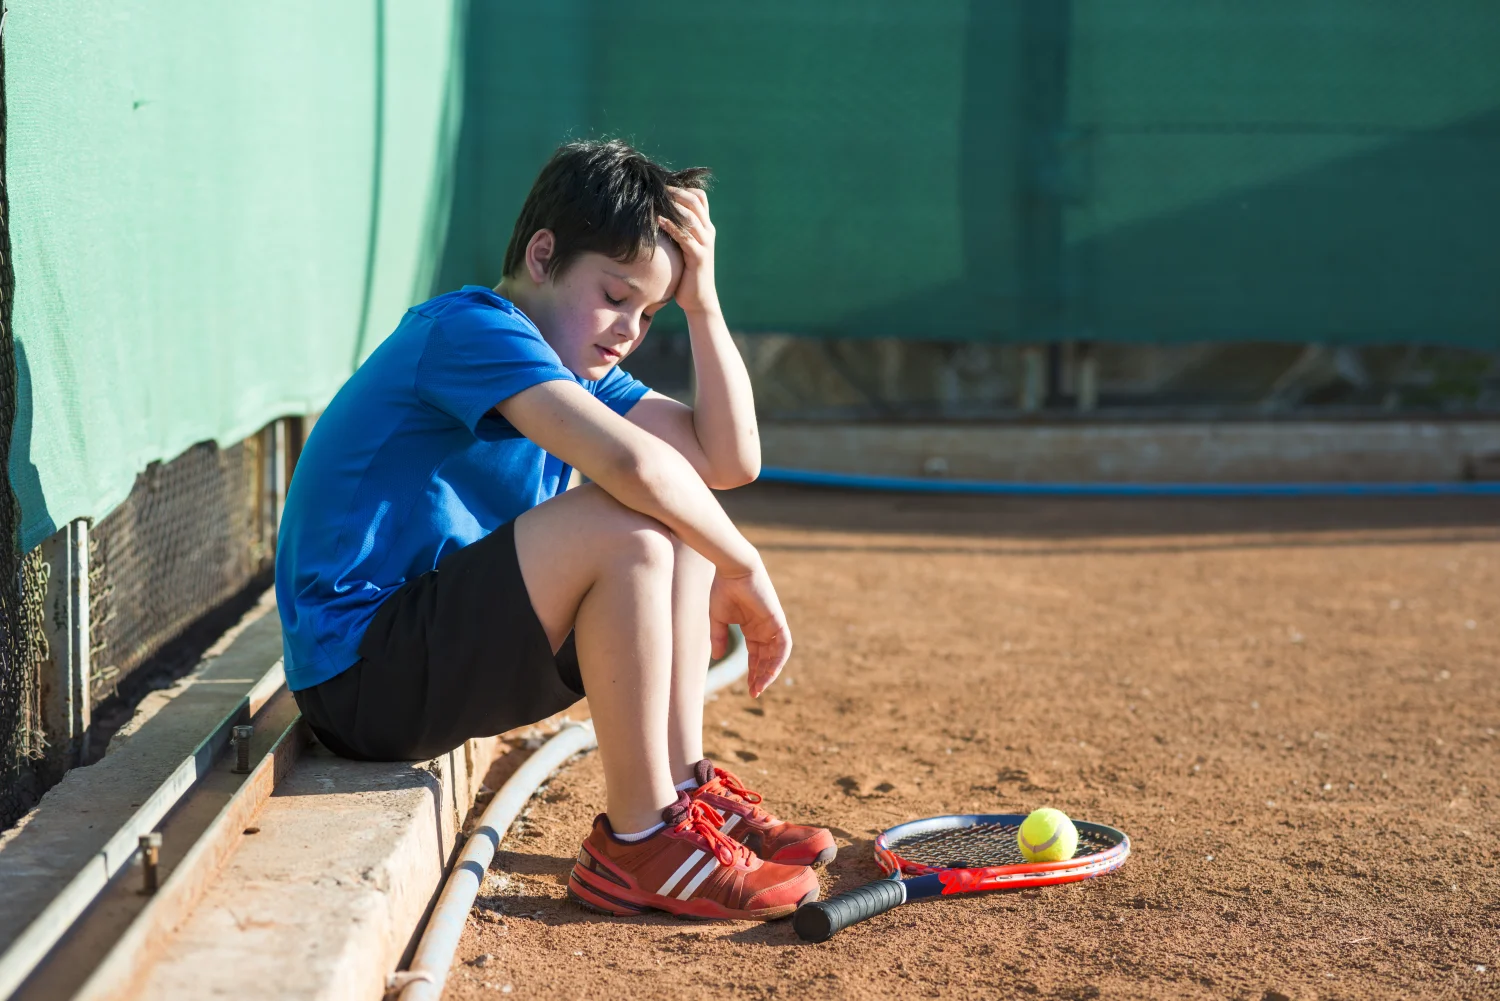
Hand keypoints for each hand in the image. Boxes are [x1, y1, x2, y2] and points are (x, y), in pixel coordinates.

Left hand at [657, 187, 718, 317]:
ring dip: (673, 205)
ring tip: (656, 198)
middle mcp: (708, 232)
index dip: (683, 187)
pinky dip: (671, 226)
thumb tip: (658, 216)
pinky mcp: (698, 256)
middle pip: (695, 201)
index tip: (664, 184)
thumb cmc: (688, 273)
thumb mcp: (685, 248)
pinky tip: (658, 220)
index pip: (700, 197)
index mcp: (706, 227)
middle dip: (676, 191)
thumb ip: (679, 232)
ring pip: (691, 216)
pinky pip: (685, 236)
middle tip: (657, 186)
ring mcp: (705, 244)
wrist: (699, 299)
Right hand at [708, 561, 791, 697]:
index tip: (749, 690)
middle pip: (766, 659)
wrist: (734, 570)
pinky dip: (778, 660)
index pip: (755, 656)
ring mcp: (772, 625)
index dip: (753, 672)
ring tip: (760, 687)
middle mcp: (763, 629)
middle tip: (754, 693)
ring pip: (776, 655)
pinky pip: (783, 645)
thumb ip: (718, 638)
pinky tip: (770, 672)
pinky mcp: (778, 621)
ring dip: (770, 672)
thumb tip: (718, 657)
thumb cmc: (724, 590)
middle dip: (761, 676)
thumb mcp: (718, 619)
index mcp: (751, 628)